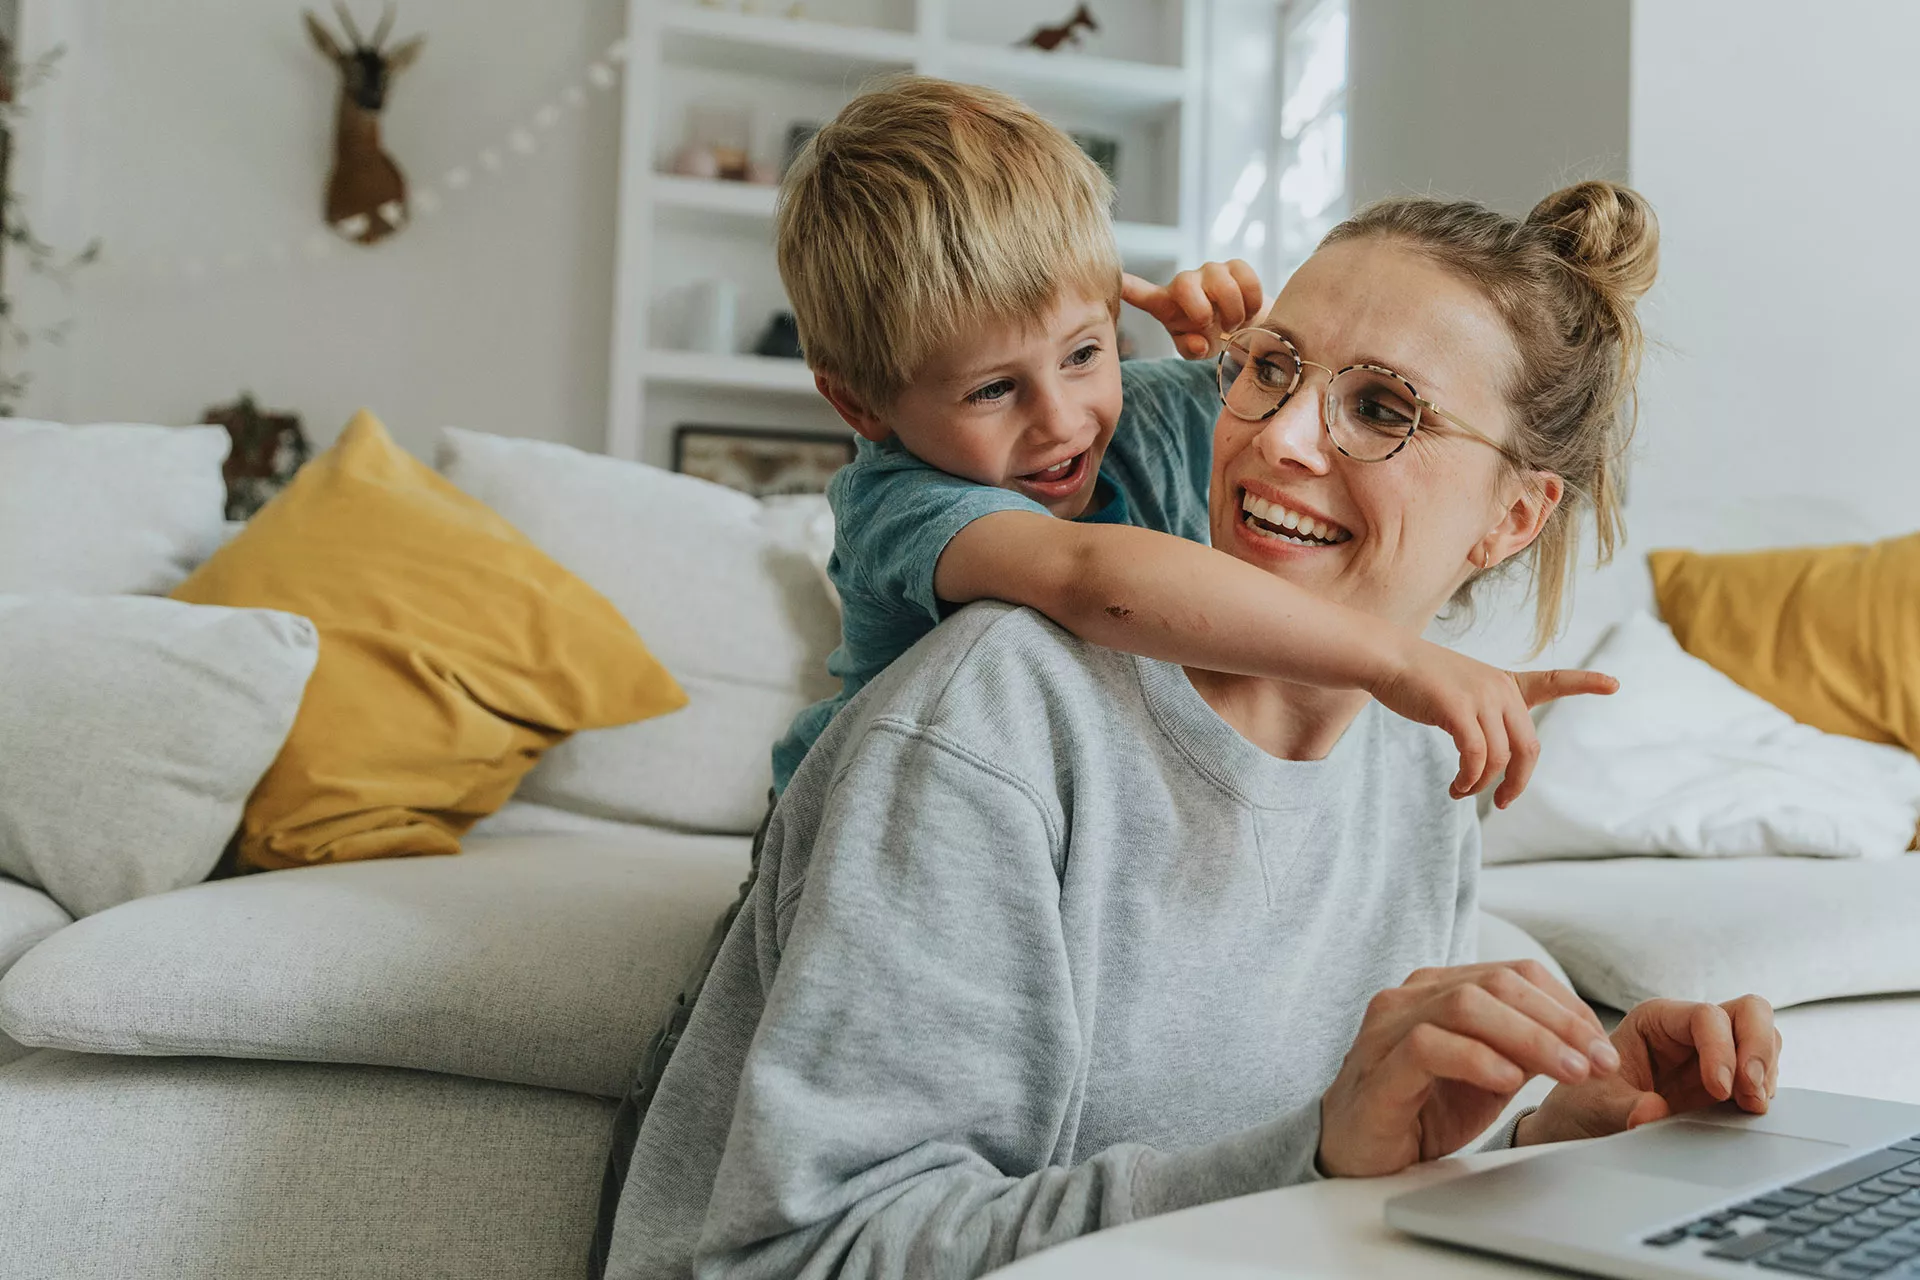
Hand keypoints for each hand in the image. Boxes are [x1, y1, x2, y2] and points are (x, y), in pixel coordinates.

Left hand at [1121, 260, 1263, 359]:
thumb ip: (1191, 349)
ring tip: (1234, 324)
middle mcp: (1185, 283)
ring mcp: (1210, 271)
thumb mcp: (1196, 349)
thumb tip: (1197, 340)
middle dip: (1202, 311)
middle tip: (1217, 328)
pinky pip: (1246, 279)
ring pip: (1223, 284)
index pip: (1142, 294)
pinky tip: (1248, 311)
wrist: (1243, 327)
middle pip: (1185, 284)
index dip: (1130, 287)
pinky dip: (1252, 302)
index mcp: (1167, 304)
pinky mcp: (1236, 266)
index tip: (1117, 281)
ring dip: (1233, 312)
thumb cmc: (1210, 336)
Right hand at [1319, 961, 1619, 1177]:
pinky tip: (1509, 1081)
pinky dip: (1477, 1059)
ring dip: (1531, 1037)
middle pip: (1496, 983)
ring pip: (1465, 1005)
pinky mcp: (1377, 1069)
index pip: (1513, 973)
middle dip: (1559, 1021)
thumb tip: (1583, 1041)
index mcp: (1438, 989)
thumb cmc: (1419, 1109)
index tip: (1601, 1045)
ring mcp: (1388, 1028)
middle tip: (1599, 1060)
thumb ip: (1523, 1049)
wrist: (1357, 1152)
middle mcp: (1410, 997)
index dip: (1566, 1004)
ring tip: (1570, 1071)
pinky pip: (1428, 1047)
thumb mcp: (1487, 1075)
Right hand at [1369, 637, 1618, 807]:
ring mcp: (1481, 698)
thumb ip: (1482, 718)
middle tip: (1502, 802)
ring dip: (1482, 784)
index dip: (1584, 684)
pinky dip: (1469, 779)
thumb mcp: (1460, 692)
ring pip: (1499, 758)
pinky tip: (1456, 786)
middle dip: (1517, 782)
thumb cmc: (1418, 679)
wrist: (1387, 658)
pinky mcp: (1458, 710)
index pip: (1551, 681)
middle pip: (1528, 747)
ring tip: (1461, 790)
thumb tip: (1488, 764)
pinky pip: (1475, 757)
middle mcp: (1499, 689)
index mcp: (1504, 684)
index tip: (1614, 684)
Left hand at [1517, 996, 1781, 1145]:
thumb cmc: (1586, 1103)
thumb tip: (1652, 1113)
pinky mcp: (1727, 1082)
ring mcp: (1713, 1053)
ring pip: (1764, 1038)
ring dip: (1766, 1071)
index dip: (1721, 1049)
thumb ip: (1624, 1109)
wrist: (1584, 1125)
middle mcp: (1689, 1030)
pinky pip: (1762, 1072)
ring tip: (1751, 1106)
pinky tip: (1750, 1111)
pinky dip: (1764, 1089)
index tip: (1719, 1090)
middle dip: (1758, 1049)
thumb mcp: (1597, 1107)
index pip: (1706, 1016)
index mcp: (1655, 1020)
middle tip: (1751, 1093)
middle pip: (1749, 1013)